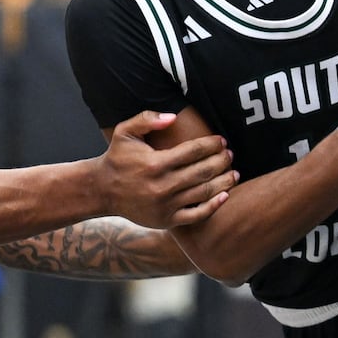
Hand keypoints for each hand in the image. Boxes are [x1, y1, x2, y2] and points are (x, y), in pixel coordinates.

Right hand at [98, 111, 237, 227]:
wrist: (102, 191)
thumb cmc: (117, 158)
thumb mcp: (125, 132)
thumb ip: (147, 119)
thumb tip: (173, 117)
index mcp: (155, 163)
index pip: (193, 151)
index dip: (211, 144)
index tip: (221, 141)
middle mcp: (163, 185)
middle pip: (203, 171)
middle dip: (222, 161)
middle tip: (230, 155)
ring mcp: (166, 205)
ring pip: (204, 192)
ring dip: (224, 182)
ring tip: (234, 173)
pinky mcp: (167, 219)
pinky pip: (197, 214)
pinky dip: (214, 206)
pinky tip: (224, 195)